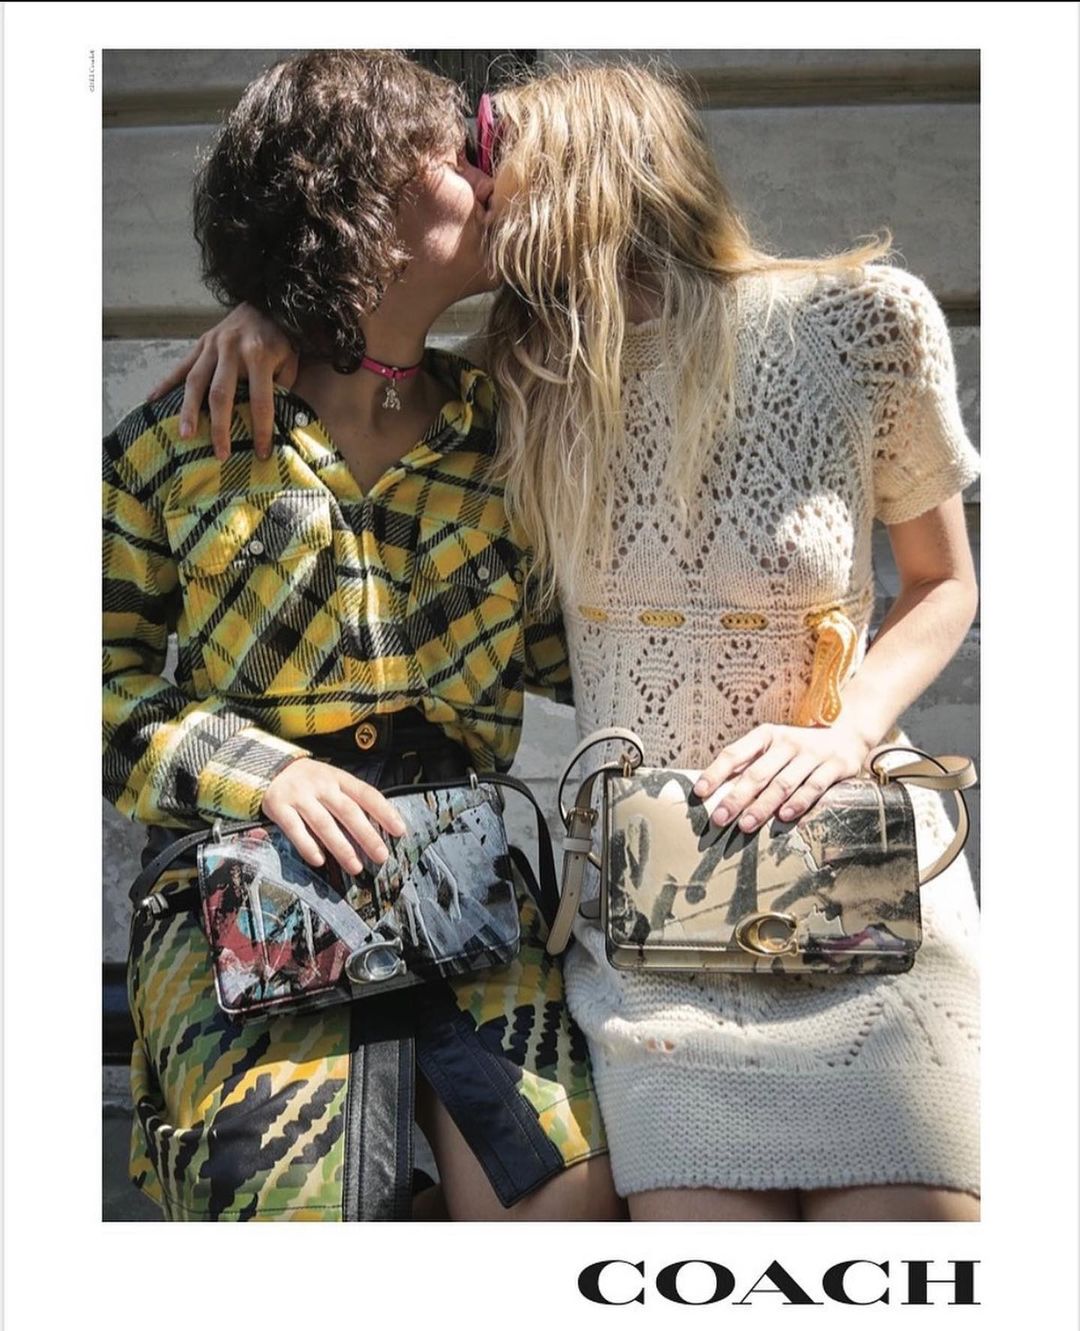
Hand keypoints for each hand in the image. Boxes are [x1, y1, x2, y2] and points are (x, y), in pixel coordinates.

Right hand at [147, 303, 297, 460]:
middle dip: (220, 427)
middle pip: (221, 395)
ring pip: (195, 381)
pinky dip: (165, 384)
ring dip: (188, 410)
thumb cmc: (281, 338)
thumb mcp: (290, 362)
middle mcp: (232, 350)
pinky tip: (152, 401)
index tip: (262, 453)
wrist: (265, 300)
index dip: (262, 430)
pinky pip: (180, 366)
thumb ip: (282, 388)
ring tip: (185, 435)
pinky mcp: (201, 343)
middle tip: (220, 454)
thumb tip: (276, 422)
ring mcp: (213, 345)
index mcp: (259, 356)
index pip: (261, 401)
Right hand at [261, 758, 407, 873]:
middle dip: (367, 835)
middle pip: (348, 811)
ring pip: (324, 823)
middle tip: (381, 856)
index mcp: (338, 777)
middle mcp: (321, 785)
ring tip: (355, 867)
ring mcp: (299, 796)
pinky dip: (308, 846)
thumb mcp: (331, 780)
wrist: (268, 767)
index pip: (366, 794)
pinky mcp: (278, 807)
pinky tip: (319, 861)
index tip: (399, 831)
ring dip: (341, 847)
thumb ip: (350, 798)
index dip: (384, 812)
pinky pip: (295, 829)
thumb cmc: (309, 781)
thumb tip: (378, 827)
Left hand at [692, 721, 873, 832]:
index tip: (699, 793)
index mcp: (767, 735)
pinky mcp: (836, 766)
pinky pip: (814, 786)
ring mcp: (812, 754)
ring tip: (746, 825)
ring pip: (783, 783)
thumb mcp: (773, 748)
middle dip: (736, 797)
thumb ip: (749, 765)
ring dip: (763, 805)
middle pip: (757, 773)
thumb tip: (714, 792)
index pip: (735, 753)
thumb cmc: (799, 749)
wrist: (848, 735)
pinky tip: (784, 817)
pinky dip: (799, 802)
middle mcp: (788, 742)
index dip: (716, 773)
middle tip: (719, 818)